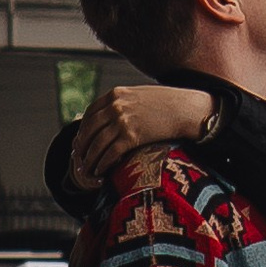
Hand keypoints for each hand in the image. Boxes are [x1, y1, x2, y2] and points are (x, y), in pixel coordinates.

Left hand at [70, 80, 213, 190]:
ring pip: (96, 145)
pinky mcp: (132, 136)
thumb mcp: (139, 95)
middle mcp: (115, 106)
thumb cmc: (167, 104)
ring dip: (89, 160)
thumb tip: (110, 117)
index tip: (81, 141)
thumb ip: (123, 103)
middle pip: (89, 130)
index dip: (83, 130)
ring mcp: (122, 121)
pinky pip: (110, 154)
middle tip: (79, 159)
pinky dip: (102, 165)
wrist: (186, 109)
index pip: (90, 113)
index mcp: (115, 94)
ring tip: (87, 171)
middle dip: (82, 147)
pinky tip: (101, 172)